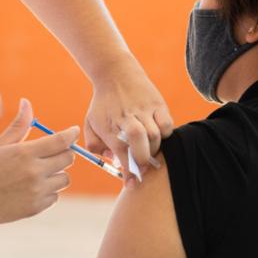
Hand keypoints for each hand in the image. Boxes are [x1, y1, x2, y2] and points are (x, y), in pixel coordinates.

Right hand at [0, 99, 75, 224]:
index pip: (61, 140)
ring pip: (65, 179)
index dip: (71, 134)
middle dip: (64, 153)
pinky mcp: (36, 207)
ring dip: (57, 174)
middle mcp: (34, 172)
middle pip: (68, 158)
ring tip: (40, 173)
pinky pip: (55, 196)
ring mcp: (37, 191)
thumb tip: (27, 103)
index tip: (73, 131)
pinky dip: (49, 191)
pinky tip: (32, 188)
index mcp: (25, 153)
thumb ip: (19, 125)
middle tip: (53, 154)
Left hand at [85, 58, 172, 184]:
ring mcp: (144, 110)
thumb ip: (96, 145)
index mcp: (109, 125)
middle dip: (142, 160)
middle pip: (138, 141)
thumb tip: (111, 160)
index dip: (127, 172)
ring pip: (155, 135)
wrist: (115, 73)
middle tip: (142, 169)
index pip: (119, 152)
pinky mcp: (157, 104)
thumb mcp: (90, 123)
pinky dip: (164, 134)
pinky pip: (167, 125)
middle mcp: (127, 117)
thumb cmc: (103, 104)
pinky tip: (157, 135)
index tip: (132, 184)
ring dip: (153, 149)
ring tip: (147, 152)